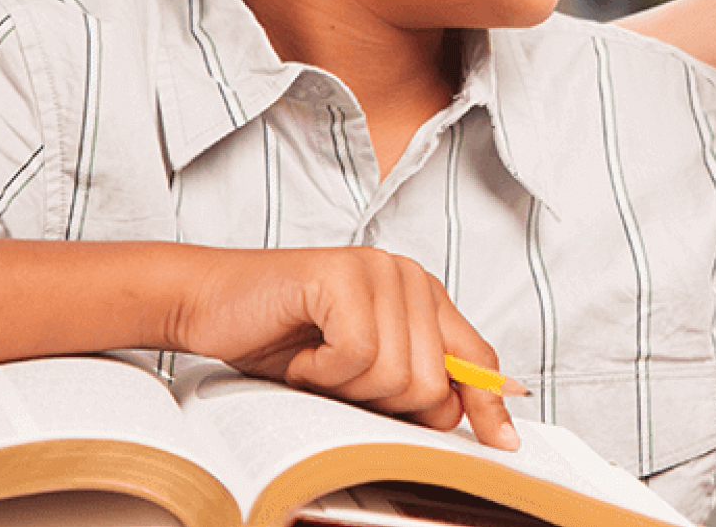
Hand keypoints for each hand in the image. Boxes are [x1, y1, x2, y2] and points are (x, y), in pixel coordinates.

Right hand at [171, 246, 521, 449]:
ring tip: (315, 363)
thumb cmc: (283, 341)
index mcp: (423, 298)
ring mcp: (380, 269)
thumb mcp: (356, 372)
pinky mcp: (345, 273)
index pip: (475, 358)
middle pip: (431, 382)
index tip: (503, 446)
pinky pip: (356, 355)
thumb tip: (458, 418)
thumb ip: (409, 384)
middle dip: (378, 403)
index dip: (487, 405)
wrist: (211, 304)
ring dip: (343, 388)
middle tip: (336, 383)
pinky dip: (319, 371)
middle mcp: (410, 277)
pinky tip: (301, 352)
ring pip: (395, 374)